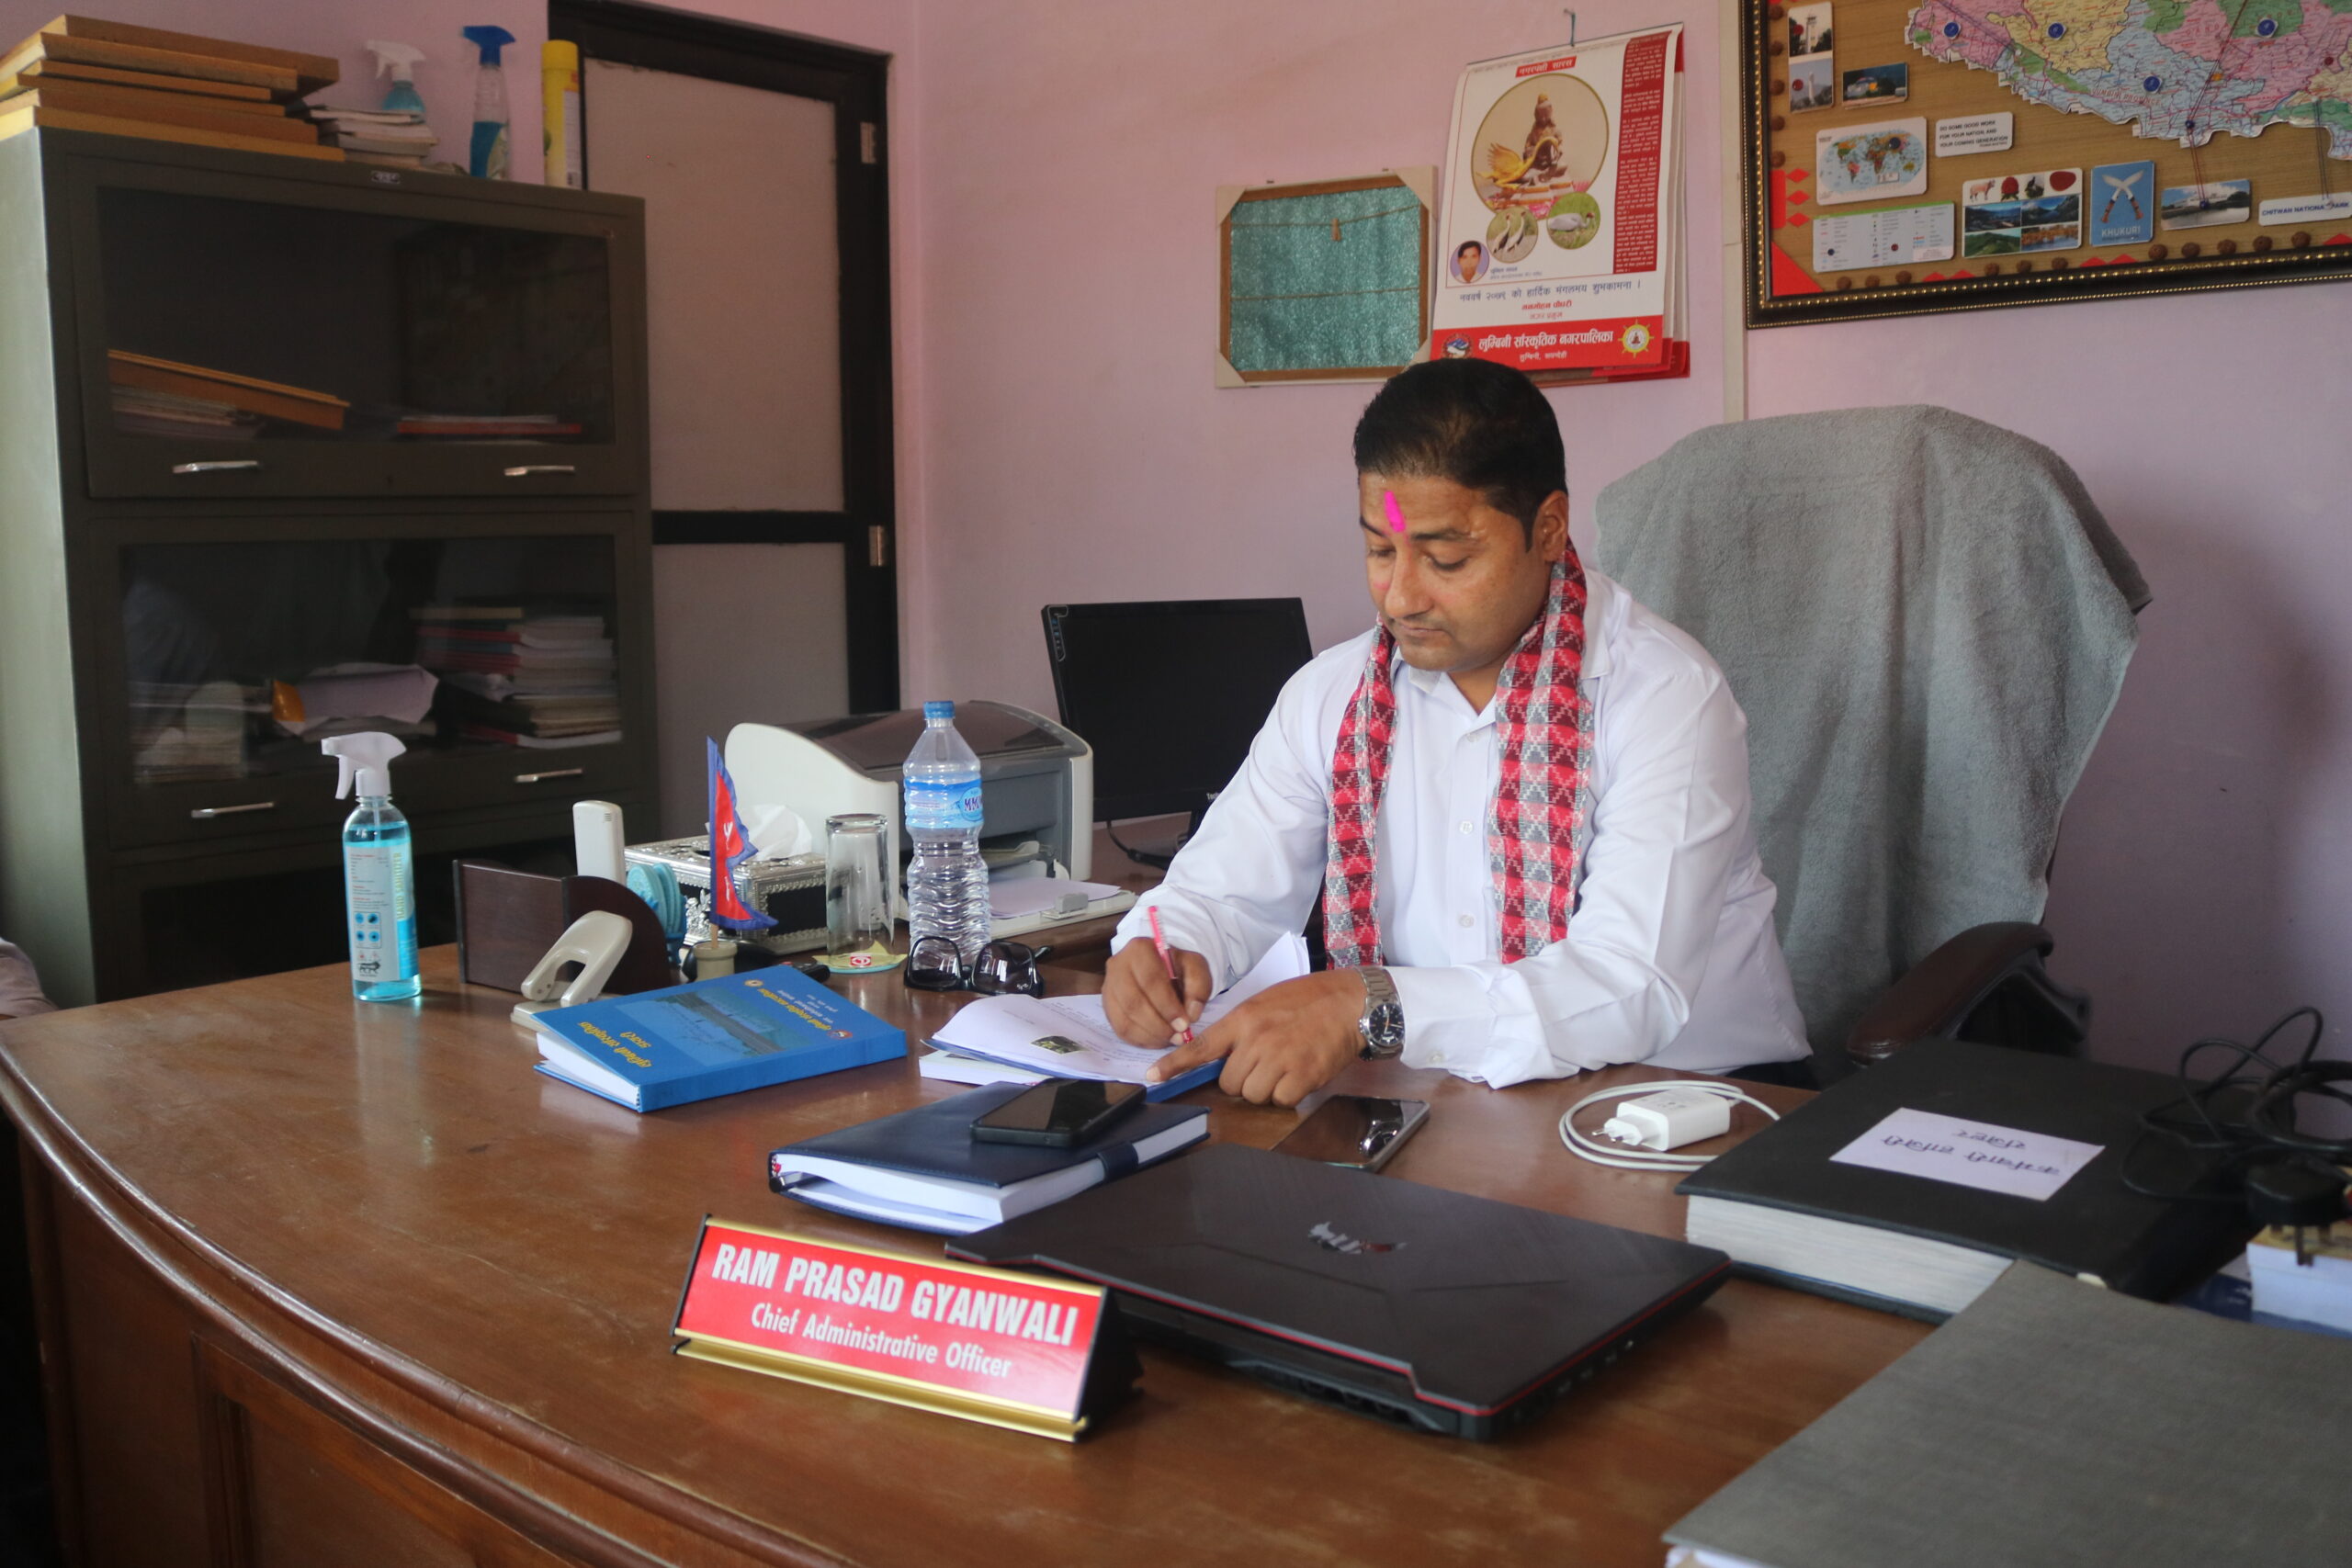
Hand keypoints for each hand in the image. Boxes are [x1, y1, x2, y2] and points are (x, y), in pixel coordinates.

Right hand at [1103, 939, 1212, 1046]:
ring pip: (1124, 1018)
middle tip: (1178, 1037)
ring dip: (1149, 1035)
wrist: (1160, 965)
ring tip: (1170, 1039)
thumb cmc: (1178, 966)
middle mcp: (1118, 965)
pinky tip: (1157, 1040)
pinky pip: (1119, 1028)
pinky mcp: (1107, 1004)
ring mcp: (1109, 986)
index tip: (1184, 1024)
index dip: (1167, 1006)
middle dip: (1158, 1025)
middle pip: (1133, 1002)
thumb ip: (1199, 987)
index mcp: (1140, 948)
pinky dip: (1139, 1039)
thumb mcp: (1196, 967)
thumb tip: (1191, 1014)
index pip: (1151, 980)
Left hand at [1149, 970, 1365, 1105]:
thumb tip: (1221, 1057)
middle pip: (1228, 1082)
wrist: (1350, 1002)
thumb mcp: (1264, 1004)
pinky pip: (1280, 1101)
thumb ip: (1241, 1029)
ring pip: (1252, 1095)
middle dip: (1242, 1080)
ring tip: (1284, 1068)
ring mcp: (1279, 1059)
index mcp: (1243, 1019)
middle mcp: (1256, 1040)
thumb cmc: (1307, 1000)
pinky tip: (1300, 1075)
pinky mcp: (1302, 1077)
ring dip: (1265, 1089)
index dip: (1175, 1065)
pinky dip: (1288, 1095)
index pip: (1202, 1046)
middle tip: (1264, 1063)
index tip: (1153, 1078)